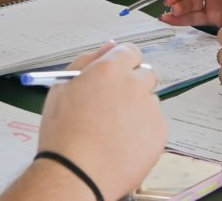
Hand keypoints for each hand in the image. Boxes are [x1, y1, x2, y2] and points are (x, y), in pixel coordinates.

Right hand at [38, 42, 165, 199]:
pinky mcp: (159, 131)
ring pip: (150, 101)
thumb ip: (88, 60)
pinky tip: (122, 143)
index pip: (131, 51)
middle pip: (145, 74)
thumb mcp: (62, 88)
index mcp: (110, 69)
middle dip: (133, 86)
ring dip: (138, 110)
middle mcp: (134, 84)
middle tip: (114, 107)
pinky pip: (155, 124)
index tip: (118, 75)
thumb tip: (110, 45)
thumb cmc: (63, 134)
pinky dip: (143, 132)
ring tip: (113, 131)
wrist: (75, 174)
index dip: (124, 64)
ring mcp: (149, 108)